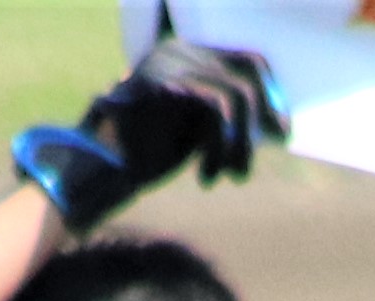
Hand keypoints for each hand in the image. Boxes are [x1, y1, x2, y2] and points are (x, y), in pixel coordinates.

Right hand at [13, 28, 285, 232]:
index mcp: (184, 54)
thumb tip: (271, 123)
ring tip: (235, 175)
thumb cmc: (142, 154)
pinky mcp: (166, 86)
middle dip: (262, 118)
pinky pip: (215, 112)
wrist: (97, 171)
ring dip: (241, 143)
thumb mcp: (191, 128)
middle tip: (268, 149)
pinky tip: (208, 176)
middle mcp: (178, 50)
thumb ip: (222, 116)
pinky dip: (221, 148)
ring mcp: (171, 64)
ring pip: (235, 96)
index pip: (246, 60)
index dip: (269, 93)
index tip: (278, 128)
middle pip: (246, 75)